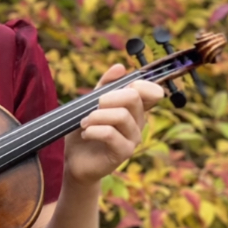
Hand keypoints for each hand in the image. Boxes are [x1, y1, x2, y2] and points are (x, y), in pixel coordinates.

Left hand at [65, 65, 168, 183]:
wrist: (76, 161)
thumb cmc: (85, 130)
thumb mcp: (90, 103)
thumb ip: (104, 85)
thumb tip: (120, 67)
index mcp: (134, 109)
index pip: (151, 92)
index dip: (140, 84)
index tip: (124, 85)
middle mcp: (138, 122)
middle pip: (133, 97)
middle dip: (108, 97)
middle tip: (92, 107)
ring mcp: (133, 138)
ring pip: (121, 116)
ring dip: (96, 116)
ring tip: (85, 123)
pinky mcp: (124, 153)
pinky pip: (110, 134)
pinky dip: (93, 130)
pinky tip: (85, 134)